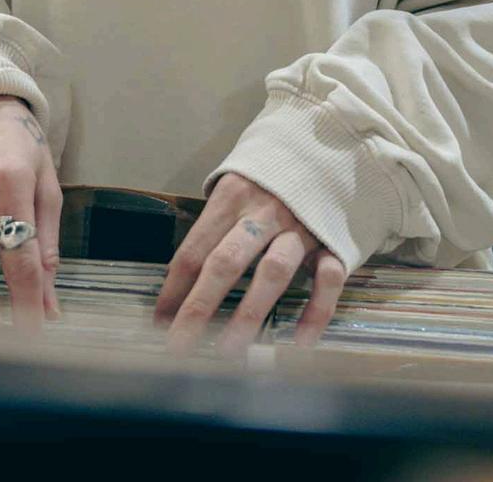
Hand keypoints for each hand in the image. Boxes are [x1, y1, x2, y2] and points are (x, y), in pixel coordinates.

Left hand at [153, 173, 345, 357]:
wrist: (331, 142)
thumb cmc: (273, 172)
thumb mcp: (237, 180)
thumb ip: (215, 220)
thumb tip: (179, 274)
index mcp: (232, 196)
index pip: (195, 248)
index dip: (174, 288)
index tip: (159, 322)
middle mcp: (264, 211)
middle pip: (226, 262)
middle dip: (199, 307)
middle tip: (179, 347)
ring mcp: (300, 226)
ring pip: (272, 271)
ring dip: (249, 313)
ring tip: (228, 350)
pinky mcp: (334, 240)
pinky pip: (327, 278)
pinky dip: (316, 311)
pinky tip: (300, 342)